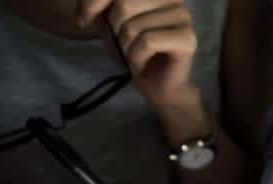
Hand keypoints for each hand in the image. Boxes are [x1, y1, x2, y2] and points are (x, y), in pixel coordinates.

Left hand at [76, 0, 197, 106]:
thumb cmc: (133, 51)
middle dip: (114, 31)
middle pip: (123, 5)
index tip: (84, 20)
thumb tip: (87, 9)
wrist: (158, 85)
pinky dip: (137, 56)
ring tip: (135, 54)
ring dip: (126, 47)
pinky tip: (143, 62)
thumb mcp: (107, 22)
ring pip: (134, 26)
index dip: (92, 3)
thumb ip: (97, 5)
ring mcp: (182, 15)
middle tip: (123, 45)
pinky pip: (147, 42)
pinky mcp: (188, 38)